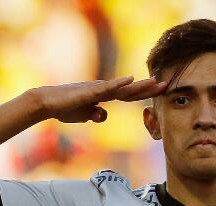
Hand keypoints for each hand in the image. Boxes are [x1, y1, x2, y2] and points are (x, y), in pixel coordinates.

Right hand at [29, 76, 165, 123]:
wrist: (47, 104)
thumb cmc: (65, 108)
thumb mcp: (84, 115)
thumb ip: (95, 114)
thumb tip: (103, 115)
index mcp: (104, 95)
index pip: (129, 95)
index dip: (145, 93)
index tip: (160, 91)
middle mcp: (103, 89)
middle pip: (130, 89)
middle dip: (149, 88)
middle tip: (167, 84)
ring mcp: (97, 89)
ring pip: (122, 87)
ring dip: (139, 85)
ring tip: (154, 82)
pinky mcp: (89, 91)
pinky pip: (107, 87)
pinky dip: (119, 84)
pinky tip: (129, 80)